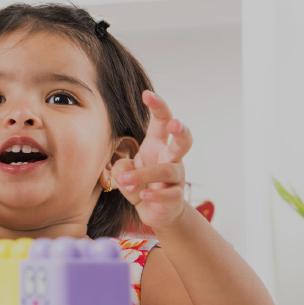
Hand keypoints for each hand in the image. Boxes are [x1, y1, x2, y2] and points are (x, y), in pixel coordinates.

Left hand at [111, 90, 192, 229]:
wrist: (154, 210)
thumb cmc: (139, 183)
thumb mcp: (123, 172)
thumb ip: (120, 167)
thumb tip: (125, 174)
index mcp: (157, 145)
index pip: (162, 121)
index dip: (158, 106)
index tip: (147, 94)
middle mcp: (170, 158)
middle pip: (182, 141)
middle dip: (181, 130)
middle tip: (174, 124)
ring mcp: (176, 178)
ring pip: (168, 170)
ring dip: (145, 174)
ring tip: (125, 179)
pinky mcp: (175, 197)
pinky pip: (169, 194)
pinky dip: (155, 195)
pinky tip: (143, 196)